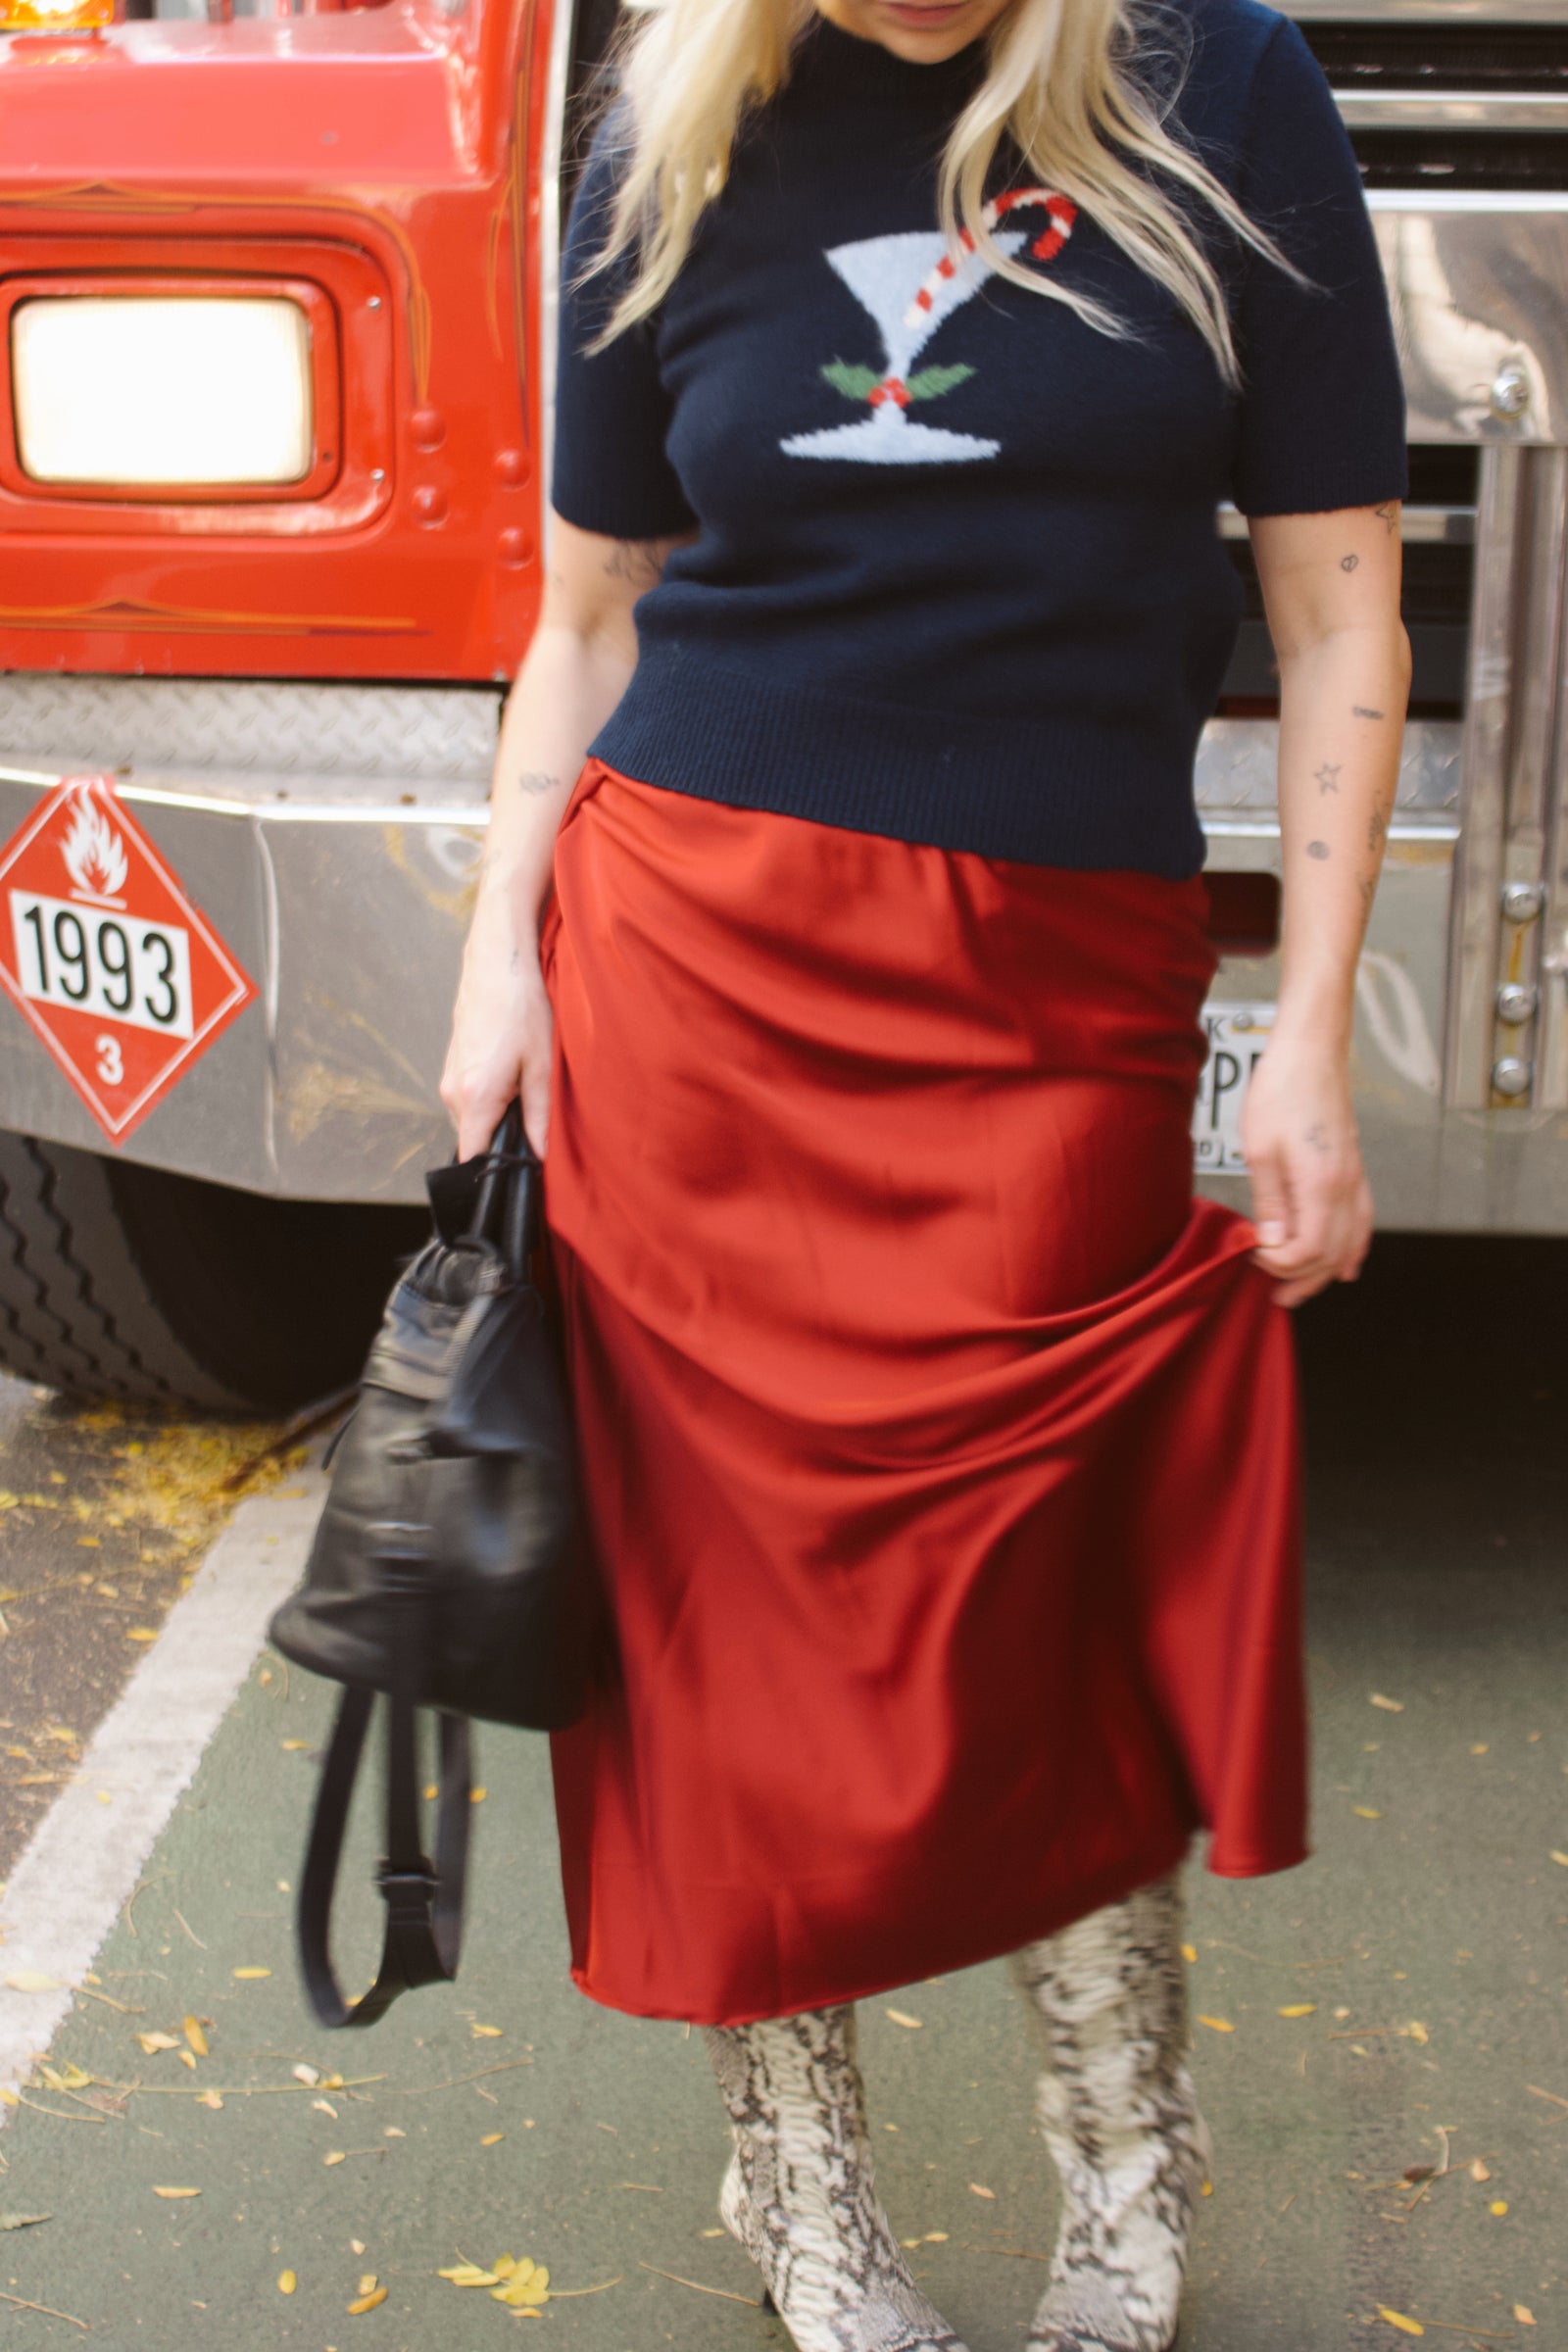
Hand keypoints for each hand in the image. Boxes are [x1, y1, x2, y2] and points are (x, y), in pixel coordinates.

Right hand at [439, 886, 553, 1161]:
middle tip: (532, 1122)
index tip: (518, 1170)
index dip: (496, 1169)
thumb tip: (539, 1154)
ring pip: (471, 1118)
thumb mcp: (541, 1065)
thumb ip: (538, 1116)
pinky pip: (468, 1099)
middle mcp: (452, 1093)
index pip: (473, 1157)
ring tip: (523, 1089)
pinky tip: (511, 1073)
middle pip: (473, 1139)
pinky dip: (488, 1098)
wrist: (497, 963)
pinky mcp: (450, 1066)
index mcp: (475, 1097)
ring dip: (496, 1115)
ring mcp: (448, 1079)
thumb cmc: (521, 1008)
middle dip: (501, 1139)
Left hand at [1240, 1029, 1371, 1307]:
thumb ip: (1269, 1202)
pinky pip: (1362, 1222)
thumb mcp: (1260, 1150)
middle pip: (1332, 1255)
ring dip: (1326, 1271)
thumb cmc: (1282, 1091)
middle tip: (1273, 1293)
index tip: (1253, 1256)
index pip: (1309, 1250)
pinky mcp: (1354, 1171)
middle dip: (1301, 1279)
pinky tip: (1344, 1263)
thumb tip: (1270, 1242)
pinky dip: (1352, 1248)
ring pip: (1352, 1243)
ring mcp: (1355, 1179)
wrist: (1311, 1053)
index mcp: (1322, 1184)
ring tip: (1300, 1288)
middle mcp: (1346, 1186)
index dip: (1279, 1265)